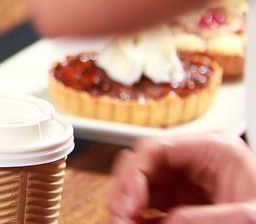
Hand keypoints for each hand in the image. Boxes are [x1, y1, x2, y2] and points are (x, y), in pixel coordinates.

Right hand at [110, 131, 255, 222]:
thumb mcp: (247, 216)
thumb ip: (207, 217)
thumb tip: (167, 221)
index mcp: (214, 150)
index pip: (155, 148)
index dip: (133, 174)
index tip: (128, 203)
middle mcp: (196, 162)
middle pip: (142, 166)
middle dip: (125, 192)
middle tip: (121, 218)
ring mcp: (189, 183)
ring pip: (141, 187)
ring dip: (128, 207)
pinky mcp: (187, 203)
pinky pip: (151, 207)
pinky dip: (139, 218)